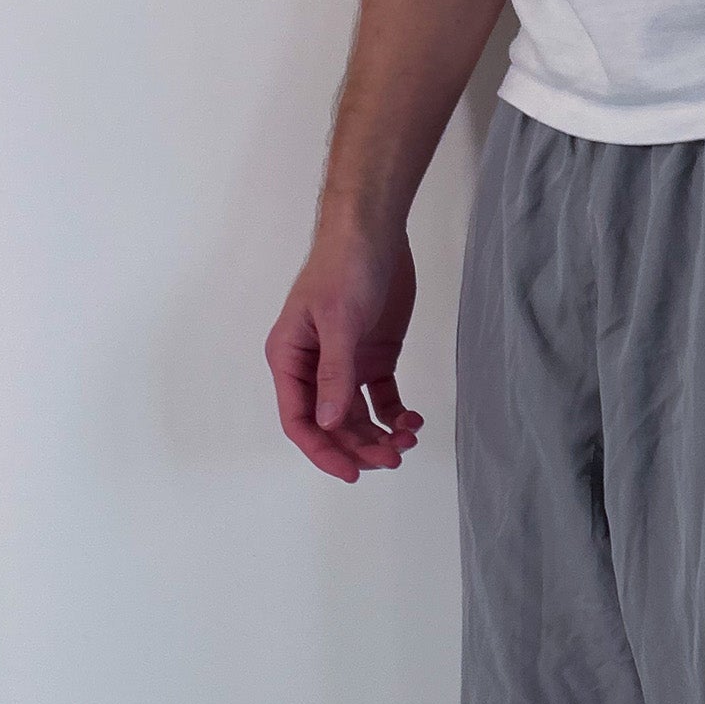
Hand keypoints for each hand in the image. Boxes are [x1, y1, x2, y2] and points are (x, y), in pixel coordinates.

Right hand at [265, 226, 423, 482]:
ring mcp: (345, 364)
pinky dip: (396, 416)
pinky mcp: (373, 357)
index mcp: (290, 359)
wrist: (374, 230)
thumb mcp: (339, 321)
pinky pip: (382, 400)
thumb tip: (330, 423)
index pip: (299, 420)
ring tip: (408, 440)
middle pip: (332, 427)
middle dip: (361, 448)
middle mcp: (314, 368)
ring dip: (381, 437)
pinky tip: (414, 420)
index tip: (353, 473)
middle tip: (394, 458)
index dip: (323, 452)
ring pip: (359, 419)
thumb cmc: (344, 266)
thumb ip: (335, 374)